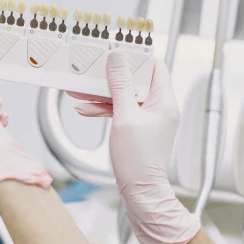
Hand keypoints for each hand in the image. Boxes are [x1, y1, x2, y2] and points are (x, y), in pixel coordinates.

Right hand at [70, 52, 199, 243]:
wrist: (141, 192)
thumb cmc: (138, 160)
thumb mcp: (125, 116)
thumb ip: (120, 85)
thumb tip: (117, 58)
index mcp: (164, 100)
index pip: (153, 66)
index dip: (134, 56)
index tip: (114, 51)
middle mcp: (160, 107)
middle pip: (135, 80)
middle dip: (110, 76)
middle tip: (91, 69)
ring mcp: (149, 118)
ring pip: (124, 95)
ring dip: (102, 94)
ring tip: (79, 92)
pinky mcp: (138, 128)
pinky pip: (121, 110)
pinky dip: (104, 109)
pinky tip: (86, 110)